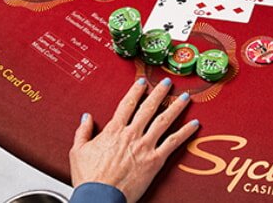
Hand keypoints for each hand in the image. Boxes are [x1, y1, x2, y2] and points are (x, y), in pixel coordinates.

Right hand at [70, 78, 199, 202]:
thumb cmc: (89, 178)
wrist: (100, 197)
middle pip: (149, 107)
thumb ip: (83, 131)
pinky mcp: (155, 160)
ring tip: (185, 97)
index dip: (137, 90)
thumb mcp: (78, 151)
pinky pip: (173, 142)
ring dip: (176, 107)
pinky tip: (195, 124)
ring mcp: (145, 146)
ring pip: (164, 121)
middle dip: (160, 92)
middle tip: (168, 82)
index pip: (128, 104)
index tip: (143, 81)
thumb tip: (86, 117)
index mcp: (114, 131)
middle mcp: (132, 134)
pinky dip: (185, 132)